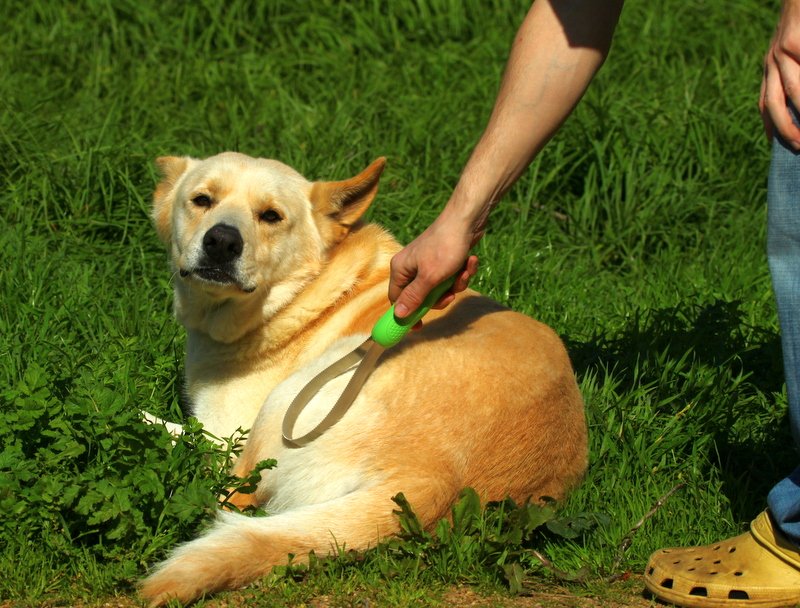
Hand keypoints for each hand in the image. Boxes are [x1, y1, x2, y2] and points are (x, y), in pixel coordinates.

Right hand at [388, 215, 479, 318]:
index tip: (420, 326)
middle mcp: (411, 267)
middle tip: (450, 295)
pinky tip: (469, 261)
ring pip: (440, 288)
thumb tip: (398, 316)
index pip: (397, 299)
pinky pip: (450, 277)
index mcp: (401, 269)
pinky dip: (461, 273)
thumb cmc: (445, 247)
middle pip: (421, 297)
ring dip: (455, 284)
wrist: (467, 220)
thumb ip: (414, 298)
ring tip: (463, 271)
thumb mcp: (429, 278)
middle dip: (440, 297)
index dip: (407, 314)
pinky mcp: (443, 259)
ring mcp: (428, 263)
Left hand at [761, 0, 799, 147]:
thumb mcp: (793, 46)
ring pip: (795, 91)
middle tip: (799, 147)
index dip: (769, 124)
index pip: (766, 102)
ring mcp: (782, 51)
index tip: (774, 144)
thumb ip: (794, 72)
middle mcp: (772, 60)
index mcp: (771, 64)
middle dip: (785, 129)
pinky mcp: (795, 41)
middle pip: (774, 103)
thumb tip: (797, 101)